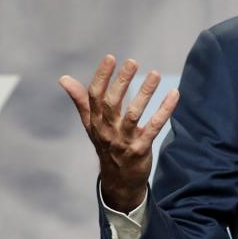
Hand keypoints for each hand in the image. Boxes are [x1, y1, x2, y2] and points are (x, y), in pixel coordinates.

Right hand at [59, 55, 178, 211]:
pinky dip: (164, 111)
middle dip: (122, 81)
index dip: (102, 76)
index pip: (94, 96)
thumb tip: (63, 79)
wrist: (119, 181)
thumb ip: (81, 100)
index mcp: (95, 121)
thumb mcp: (91, 124)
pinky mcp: (141, 149)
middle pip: (112, 103)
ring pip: (134, 114)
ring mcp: (123, 141)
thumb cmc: (106, 145)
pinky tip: (174, 94)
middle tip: (133, 62)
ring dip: (144, 93)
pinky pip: (153, 128)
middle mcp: (107, 130)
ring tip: (155, 74)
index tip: (111, 57)